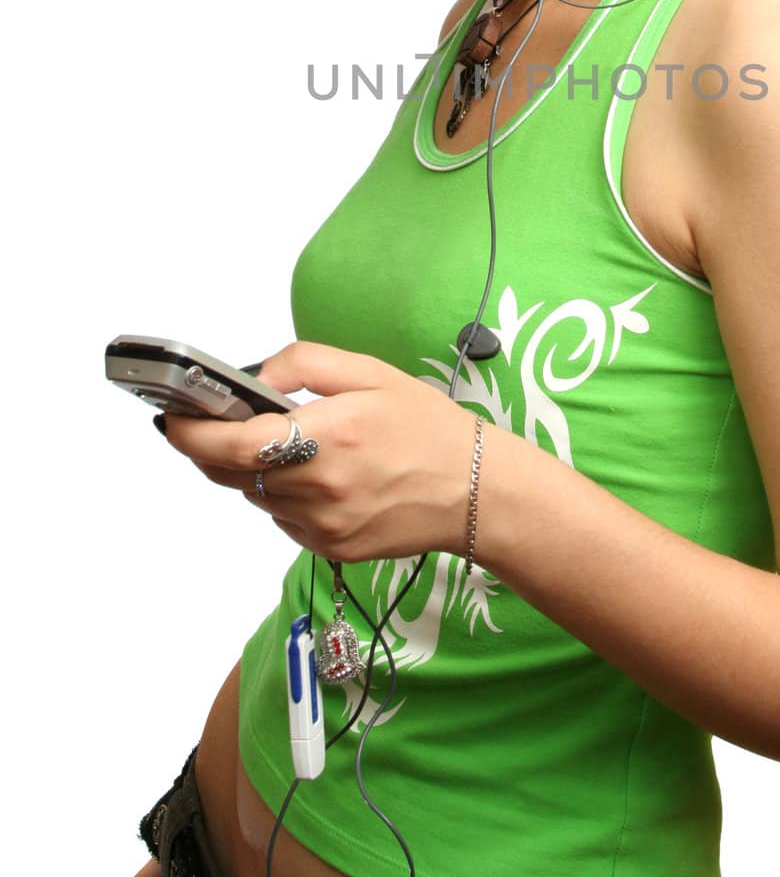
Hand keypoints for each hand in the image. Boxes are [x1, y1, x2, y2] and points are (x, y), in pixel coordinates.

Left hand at [160, 341, 476, 562]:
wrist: (475, 491)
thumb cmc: (428, 428)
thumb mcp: (370, 372)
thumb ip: (304, 363)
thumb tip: (255, 376)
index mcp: (328, 435)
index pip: (232, 441)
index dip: (191, 432)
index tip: (171, 417)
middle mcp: (319, 486)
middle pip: (230, 472)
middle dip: (210, 447)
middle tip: (210, 423)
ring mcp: (322, 525)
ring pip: (254, 495)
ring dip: (251, 469)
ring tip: (287, 445)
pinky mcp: (329, 549)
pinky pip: (282, 519)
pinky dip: (282, 495)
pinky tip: (316, 476)